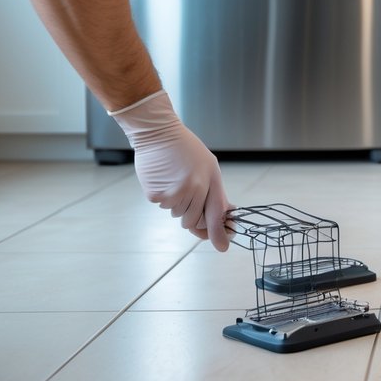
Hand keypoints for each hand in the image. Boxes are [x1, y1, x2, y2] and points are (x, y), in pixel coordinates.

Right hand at [110, 90, 231, 250]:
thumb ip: (215, 193)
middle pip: (192, 220)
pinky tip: (163, 178)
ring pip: (176, 213)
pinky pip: (161, 205)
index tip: (223, 246)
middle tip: (186, 190)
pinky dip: (162, 196)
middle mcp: (193, 190)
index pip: (216, 214)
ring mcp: (173, 193)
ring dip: (176, 202)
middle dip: (190, 212)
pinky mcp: (155, 195)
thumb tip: (224, 217)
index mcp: (210, 181)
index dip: (219, 233)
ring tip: (175, 178)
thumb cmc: (186, 150)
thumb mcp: (209, 167)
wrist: (159, 134)